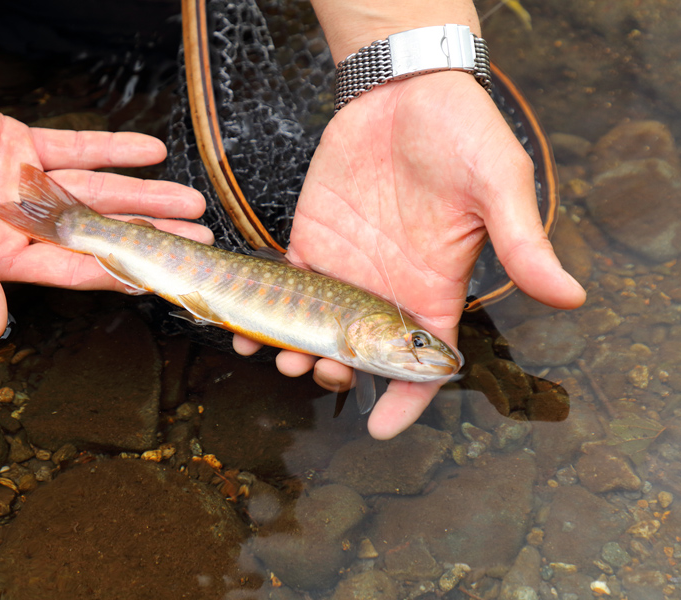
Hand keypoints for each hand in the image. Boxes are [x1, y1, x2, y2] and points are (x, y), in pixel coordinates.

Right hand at [0, 69, 210, 340]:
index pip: (72, 268)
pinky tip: (149, 152)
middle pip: (98, 232)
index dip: (119, 272)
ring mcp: (23, 183)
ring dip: (143, 193)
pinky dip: (112, 149)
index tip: (161, 277)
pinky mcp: (19, 143)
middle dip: (149, 234)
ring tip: (189, 198)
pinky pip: (75, 147)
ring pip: (96, 190)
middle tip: (197, 238)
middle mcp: (18, 223)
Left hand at [234, 72, 584, 438]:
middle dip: (340, 375)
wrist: (404, 91)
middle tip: (321, 372)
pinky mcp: (310, 243)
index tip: (382, 429)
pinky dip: (264, 315)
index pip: (425, 360)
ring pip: (317, 331)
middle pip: (362, 355)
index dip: (408, 399)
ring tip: (279, 359)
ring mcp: (346, 269)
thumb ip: (524, 243)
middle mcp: (388, 289)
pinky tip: (245, 329)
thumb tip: (573, 296)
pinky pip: (283, 291)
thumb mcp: (499, 185)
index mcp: (435, 288)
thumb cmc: (461, 133)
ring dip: (296, 353)